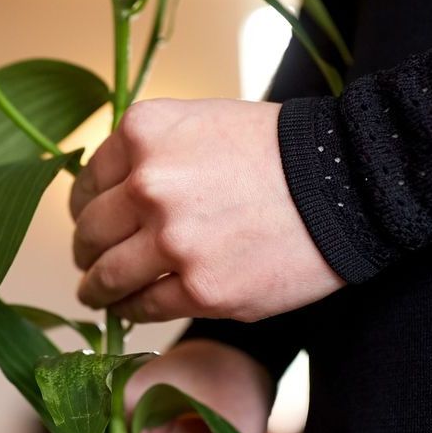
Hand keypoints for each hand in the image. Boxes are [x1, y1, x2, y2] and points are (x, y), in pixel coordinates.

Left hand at [70, 98, 343, 323]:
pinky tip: (133, 309)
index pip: (88, 182)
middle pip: (91, 231)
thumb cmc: (279, 149)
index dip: (86, 209)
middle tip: (89, 263)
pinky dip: (133, 310)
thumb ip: (153, 150)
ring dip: (97, 289)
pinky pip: (145, 307)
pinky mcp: (202, 289)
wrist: (345, 183)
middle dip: (87, 251)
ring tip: (97, 295)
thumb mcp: (203, 122)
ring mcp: (172, 240)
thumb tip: (113, 190)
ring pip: (108, 276)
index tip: (90, 223)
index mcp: (144, 133)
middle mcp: (148, 183)